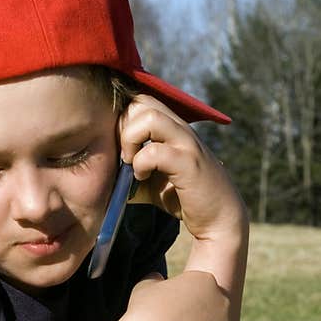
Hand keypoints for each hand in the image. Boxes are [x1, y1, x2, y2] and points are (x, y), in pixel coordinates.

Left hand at [118, 95, 246, 242]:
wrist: (219, 220)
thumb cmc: (183, 198)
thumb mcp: (150, 181)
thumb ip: (129, 169)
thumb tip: (101, 170)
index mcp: (171, 128)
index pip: (140, 100)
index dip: (122, 118)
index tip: (119, 146)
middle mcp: (180, 129)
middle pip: (141, 101)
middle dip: (122, 125)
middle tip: (123, 154)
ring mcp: (186, 143)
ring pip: (149, 116)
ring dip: (130, 139)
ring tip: (130, 163)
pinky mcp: (189, 163)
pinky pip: (155, 151)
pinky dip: (140, 164)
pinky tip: (142, 178)